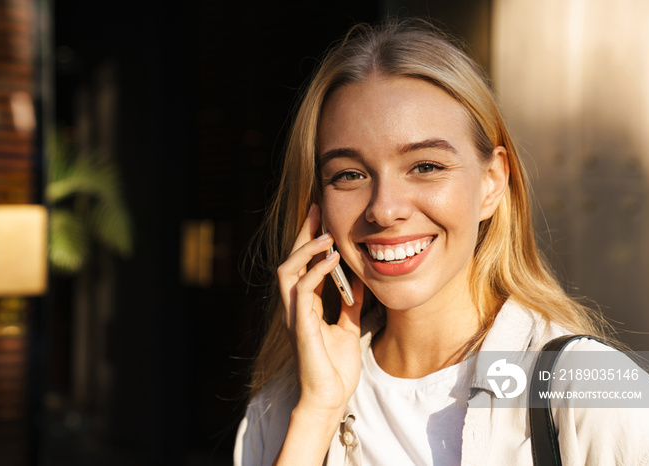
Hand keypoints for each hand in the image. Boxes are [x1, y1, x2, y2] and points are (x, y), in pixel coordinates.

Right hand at [277, 204, 363, 416]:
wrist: (330, 397)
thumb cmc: (335, 367)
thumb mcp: (348, 326)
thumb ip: (350, 303)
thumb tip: (361, 279)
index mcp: (304, 305)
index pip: (302, 265)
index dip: (310, 240)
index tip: (322, 217)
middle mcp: (294, 306)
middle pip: (291, 261)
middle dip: (303, 234)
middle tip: (317, 210)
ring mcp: (294, 315)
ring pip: (288, 271)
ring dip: (306, 249)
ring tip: (327, 234)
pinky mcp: (300, 326)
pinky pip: (302, 291)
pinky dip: (317, 271)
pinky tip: (334, 259)